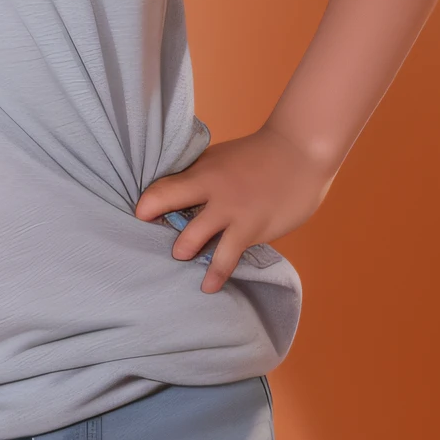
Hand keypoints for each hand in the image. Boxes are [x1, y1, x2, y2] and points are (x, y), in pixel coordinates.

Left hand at [134, 125, 337, 291]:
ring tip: (181, 257)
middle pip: (167, 202)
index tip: (139, 220)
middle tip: (152, 242)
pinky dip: (215, 274)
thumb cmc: (260, 156)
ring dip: (183, 250)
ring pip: (193, 237)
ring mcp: (230, 210)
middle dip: (156, 224)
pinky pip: (226, 257)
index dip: (146, 206)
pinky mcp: (250, 229)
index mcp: (201, 170)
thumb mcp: (223, 160)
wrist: (300, 152)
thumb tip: (179, 198)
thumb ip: (202, 179)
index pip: (161, 187)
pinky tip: (207, 287)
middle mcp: (210, 188)